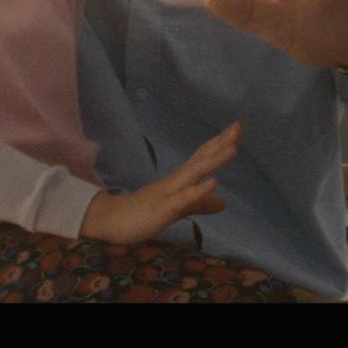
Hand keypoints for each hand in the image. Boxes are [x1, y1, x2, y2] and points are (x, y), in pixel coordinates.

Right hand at [80, 122, 238, 244]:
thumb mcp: (177, 208)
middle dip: (220, 143)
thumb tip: (224, 202)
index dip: (219, 143)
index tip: (237, 128)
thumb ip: (199, 203)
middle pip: (200, 158)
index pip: (201, 156)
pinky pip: (183, 198)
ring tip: (233, 148)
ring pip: (194, 173)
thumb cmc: (143, 212)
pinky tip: (214, 183)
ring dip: (214, 160)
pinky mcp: (163, 208)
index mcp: (179, 179)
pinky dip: (199, 190)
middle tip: (239, 126)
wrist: (109, 220)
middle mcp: (175, 181)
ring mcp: (168, 193)